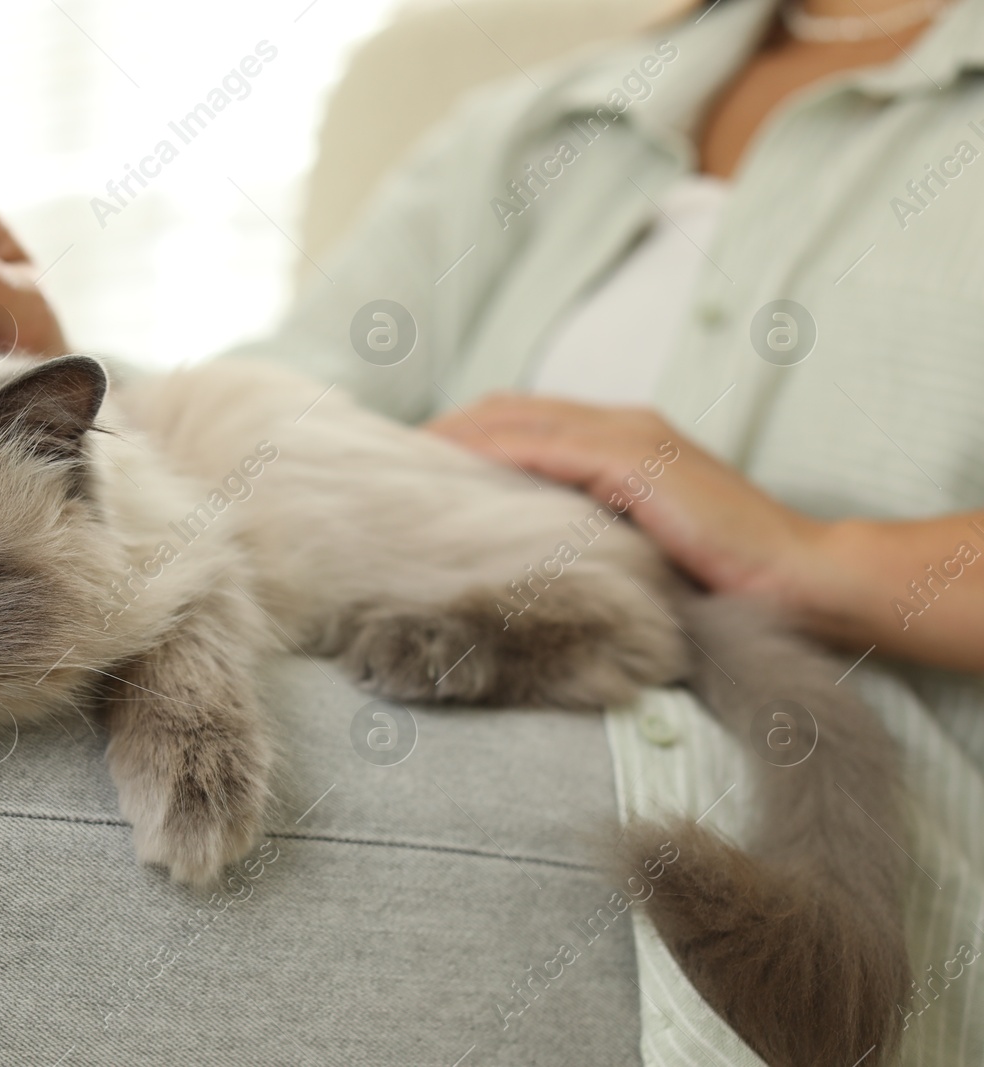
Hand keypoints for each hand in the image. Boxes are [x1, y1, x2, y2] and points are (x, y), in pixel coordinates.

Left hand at [425, 394, 827, 606]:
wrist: (799, 579)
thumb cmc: (724, 575)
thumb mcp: (641, 540)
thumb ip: (590, 525)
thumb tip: (525, 544)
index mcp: (625, 437)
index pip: (526, 420)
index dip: (469, 432)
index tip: (419, 459)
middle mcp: (623, 424)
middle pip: (511, 410)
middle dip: (451, 428)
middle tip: (397, 458)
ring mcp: (631, 437)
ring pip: (520, 421)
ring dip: (459, 436)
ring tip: (409, 459)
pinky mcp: (637, 463)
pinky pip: (549, 448)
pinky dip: (496, 450)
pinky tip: (456, 464)